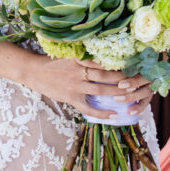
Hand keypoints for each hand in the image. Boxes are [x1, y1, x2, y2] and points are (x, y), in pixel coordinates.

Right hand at [27, 57, 152, 121]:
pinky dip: (102, 112)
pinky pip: (88, 107)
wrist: (32, 70)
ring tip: (131, 96)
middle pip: (106, 75)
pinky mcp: (70, 97)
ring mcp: (75, 85)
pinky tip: (114, 115)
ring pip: (101, 90)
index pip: (104, 61)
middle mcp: (79, 71)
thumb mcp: (68, 55)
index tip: (134, 65)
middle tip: (137, 81)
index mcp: (80, 59)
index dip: (119, 64)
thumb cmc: (51, 62)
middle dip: (123, 79)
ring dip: (117, 93)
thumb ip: (84, 57)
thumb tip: (104, 57)